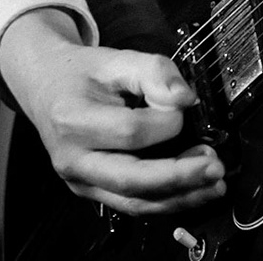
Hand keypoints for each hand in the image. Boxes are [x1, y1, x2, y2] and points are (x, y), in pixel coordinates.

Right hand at [0, 8, 225, 215]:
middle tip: (215, 167)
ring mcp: (81, 181)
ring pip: (134, 202)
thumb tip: (185, 99)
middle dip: (178, 177)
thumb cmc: (82, 74)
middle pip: (131, 179)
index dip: (166, 122)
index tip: (185, 106)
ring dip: (180, 197)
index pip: (129, 131)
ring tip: (214, 184)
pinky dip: (167, 201)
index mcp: (73, 120)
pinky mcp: (93, 191)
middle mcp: (72, 159)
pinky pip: (132, 204)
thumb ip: (154, 71)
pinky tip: (195, 191)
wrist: (46, 87)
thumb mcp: (117, 58)